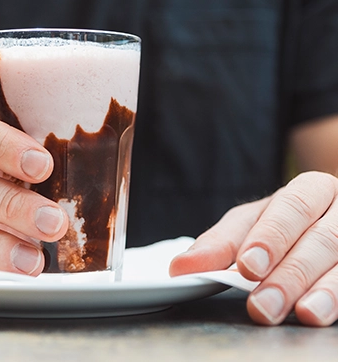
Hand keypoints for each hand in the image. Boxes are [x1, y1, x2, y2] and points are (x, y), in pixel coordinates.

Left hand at [170, 171, 337, 325]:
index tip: (247, 266)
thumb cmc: (285, 224)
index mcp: (311, 189)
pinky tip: (317, 313)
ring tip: (299, 314)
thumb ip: (220, 243)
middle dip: (288, 274)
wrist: (335, 221)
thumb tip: (181, 268)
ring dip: (319, 292)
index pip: (291, 208)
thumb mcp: (251, 224)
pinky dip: (336, 299)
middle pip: (321, 239)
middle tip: (261, 304)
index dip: (270, 237)